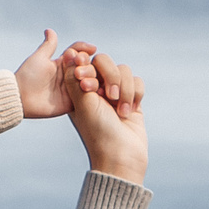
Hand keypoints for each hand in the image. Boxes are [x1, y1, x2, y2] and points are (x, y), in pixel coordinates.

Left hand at [13, 30, 101, 118]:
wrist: (21, 97)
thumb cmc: (27, 76)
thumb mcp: (39, 57)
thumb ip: (48, 45)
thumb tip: (49, 30)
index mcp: (63, 64)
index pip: (79, 53)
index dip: (84, 49)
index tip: (91, 48)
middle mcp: (69, 76)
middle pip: (87, 66)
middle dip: (86, 63)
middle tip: (80, 63)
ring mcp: (72, 89)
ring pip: (90, 80)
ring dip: (89, 75)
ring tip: (80, 76)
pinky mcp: (72, 103)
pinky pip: (86, 97)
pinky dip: (91, 91)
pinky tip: (88, 86)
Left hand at [67, 51, 145, 183]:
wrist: (121, 156)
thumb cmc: (98, 132)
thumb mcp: (82, 104)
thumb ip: (75, 77)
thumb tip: (70, 52)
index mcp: (78, 90)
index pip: (82, 62)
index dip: (85, 66)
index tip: (85, 80)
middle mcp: (96, 89)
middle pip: (104, 61)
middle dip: (109, 76)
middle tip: (108, 95)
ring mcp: (115, 93)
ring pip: (123, 70)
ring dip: (124, 89)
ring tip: (121, 109)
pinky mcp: (133, 99)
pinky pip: (137, 82)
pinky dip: (135, 94)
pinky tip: (130, 111)